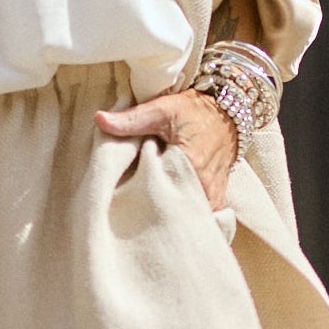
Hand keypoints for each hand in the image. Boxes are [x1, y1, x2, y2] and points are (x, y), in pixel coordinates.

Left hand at [94, 88, 236, 211]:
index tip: (126, 196)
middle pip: (174, 211)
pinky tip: (173, 215)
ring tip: (151, 215)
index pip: (160, 193)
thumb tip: (100, 119)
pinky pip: (203, 219)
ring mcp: (213, 195)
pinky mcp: (217, 198)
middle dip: (154, 212)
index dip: (140, 197)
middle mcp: (205, 185)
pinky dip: (188, 218)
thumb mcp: (162, 109)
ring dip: (171, 216)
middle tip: (135, 209)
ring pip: (189, 218)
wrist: (227, 111)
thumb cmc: (195, 110)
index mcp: (190, 166)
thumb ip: (132, 118)